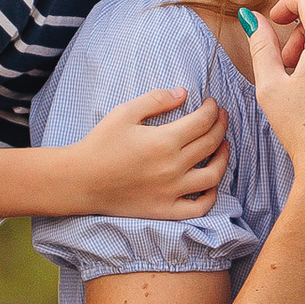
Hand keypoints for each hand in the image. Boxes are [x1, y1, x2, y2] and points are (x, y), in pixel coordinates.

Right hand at [46, 85, 229, 222]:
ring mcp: (171, 191)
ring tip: (223, 146)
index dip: (213, 109)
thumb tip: (184, 93)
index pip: (203, 122)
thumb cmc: (100, 144)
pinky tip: (212, 184)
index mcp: (164, 141)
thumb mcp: (125, 113)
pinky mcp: (165, 210)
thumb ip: (156, 100)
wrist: (80, 180)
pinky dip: (211, 196)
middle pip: (211, 143)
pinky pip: (199, 208)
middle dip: (221, 126)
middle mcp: (173, 167)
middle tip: (222, 117)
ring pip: (213, 175)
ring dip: (224, 158)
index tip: (212, 103)